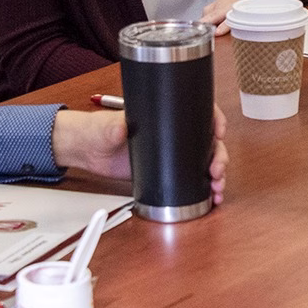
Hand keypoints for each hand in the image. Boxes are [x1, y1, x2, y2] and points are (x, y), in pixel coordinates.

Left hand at [53, 101, 227, 199]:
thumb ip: (112, 127)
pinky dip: (204, 187)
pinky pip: (191, 179)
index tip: (219, 130)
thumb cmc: (98, 130)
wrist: (89, 151)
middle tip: (216, 169)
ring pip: (204, 162)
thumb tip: (121, 128)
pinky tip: (211, 196)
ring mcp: (172, 154)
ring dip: (216, 174)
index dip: (214, 119)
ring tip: (217, 187)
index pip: (198, 112)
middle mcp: (174, 134)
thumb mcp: (106, 126)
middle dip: (218, 155)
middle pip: (206, 141)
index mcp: (165, 116)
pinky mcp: (166, 172)